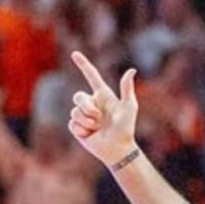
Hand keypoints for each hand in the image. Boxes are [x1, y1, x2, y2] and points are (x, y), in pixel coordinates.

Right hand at [68, 49, 139, 164]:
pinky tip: (90, 135)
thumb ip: (127, 89)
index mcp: (103, 95)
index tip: (75, 53)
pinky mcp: (77, 127)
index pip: (91, 76)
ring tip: (97, 128)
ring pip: (74, 111)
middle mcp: (92, 103)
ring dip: (86, 121)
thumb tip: (131, 70)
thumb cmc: (126, 129)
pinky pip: (72, 123)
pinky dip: (82, 129)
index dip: (83, 64)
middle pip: (78, 96)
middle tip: (98, 118)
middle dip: (86, 107)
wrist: (118, 150)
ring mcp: (83, 115)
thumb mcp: (129, 108)